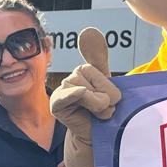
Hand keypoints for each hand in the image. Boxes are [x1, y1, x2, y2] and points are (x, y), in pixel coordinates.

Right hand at [49, 27, 121, 142]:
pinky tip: (83, 109)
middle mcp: (71, 77)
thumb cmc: (103, 111)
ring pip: (86, 90)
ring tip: (97, 114)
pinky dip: (79, 98)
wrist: (96, 136)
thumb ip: (99, 59)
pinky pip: (71, 94)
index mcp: (83, 70)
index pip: (99, 73)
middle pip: (94, 80)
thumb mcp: (107, 84)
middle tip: (103, 109)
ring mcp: (63, 90)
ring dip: (98, 106)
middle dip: (105, 98)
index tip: (109, 101)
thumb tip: (89, 30)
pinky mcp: (56, 103)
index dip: (109, 90)